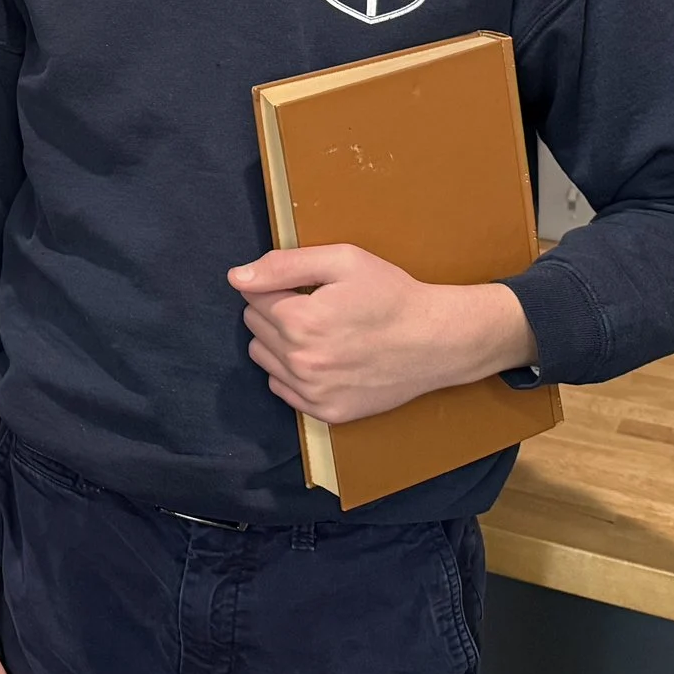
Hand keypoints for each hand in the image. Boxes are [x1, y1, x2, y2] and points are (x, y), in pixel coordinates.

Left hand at [229, 243, 537, 424]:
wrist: (437, 341)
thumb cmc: (391, 294)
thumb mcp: (342, 261)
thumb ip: (283, 265)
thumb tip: (236, 277)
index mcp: (299, 320)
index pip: (251, 296)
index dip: (276, 286)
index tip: (305, 287)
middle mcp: (300, 361)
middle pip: (255, 327)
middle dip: (275, 311)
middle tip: (315, 307)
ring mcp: (313, 391)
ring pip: (263, 358)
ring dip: (280, 343)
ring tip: (319, 332)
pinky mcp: (327, 412)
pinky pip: (282, 389)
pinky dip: (293, 373)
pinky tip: (324, 358)